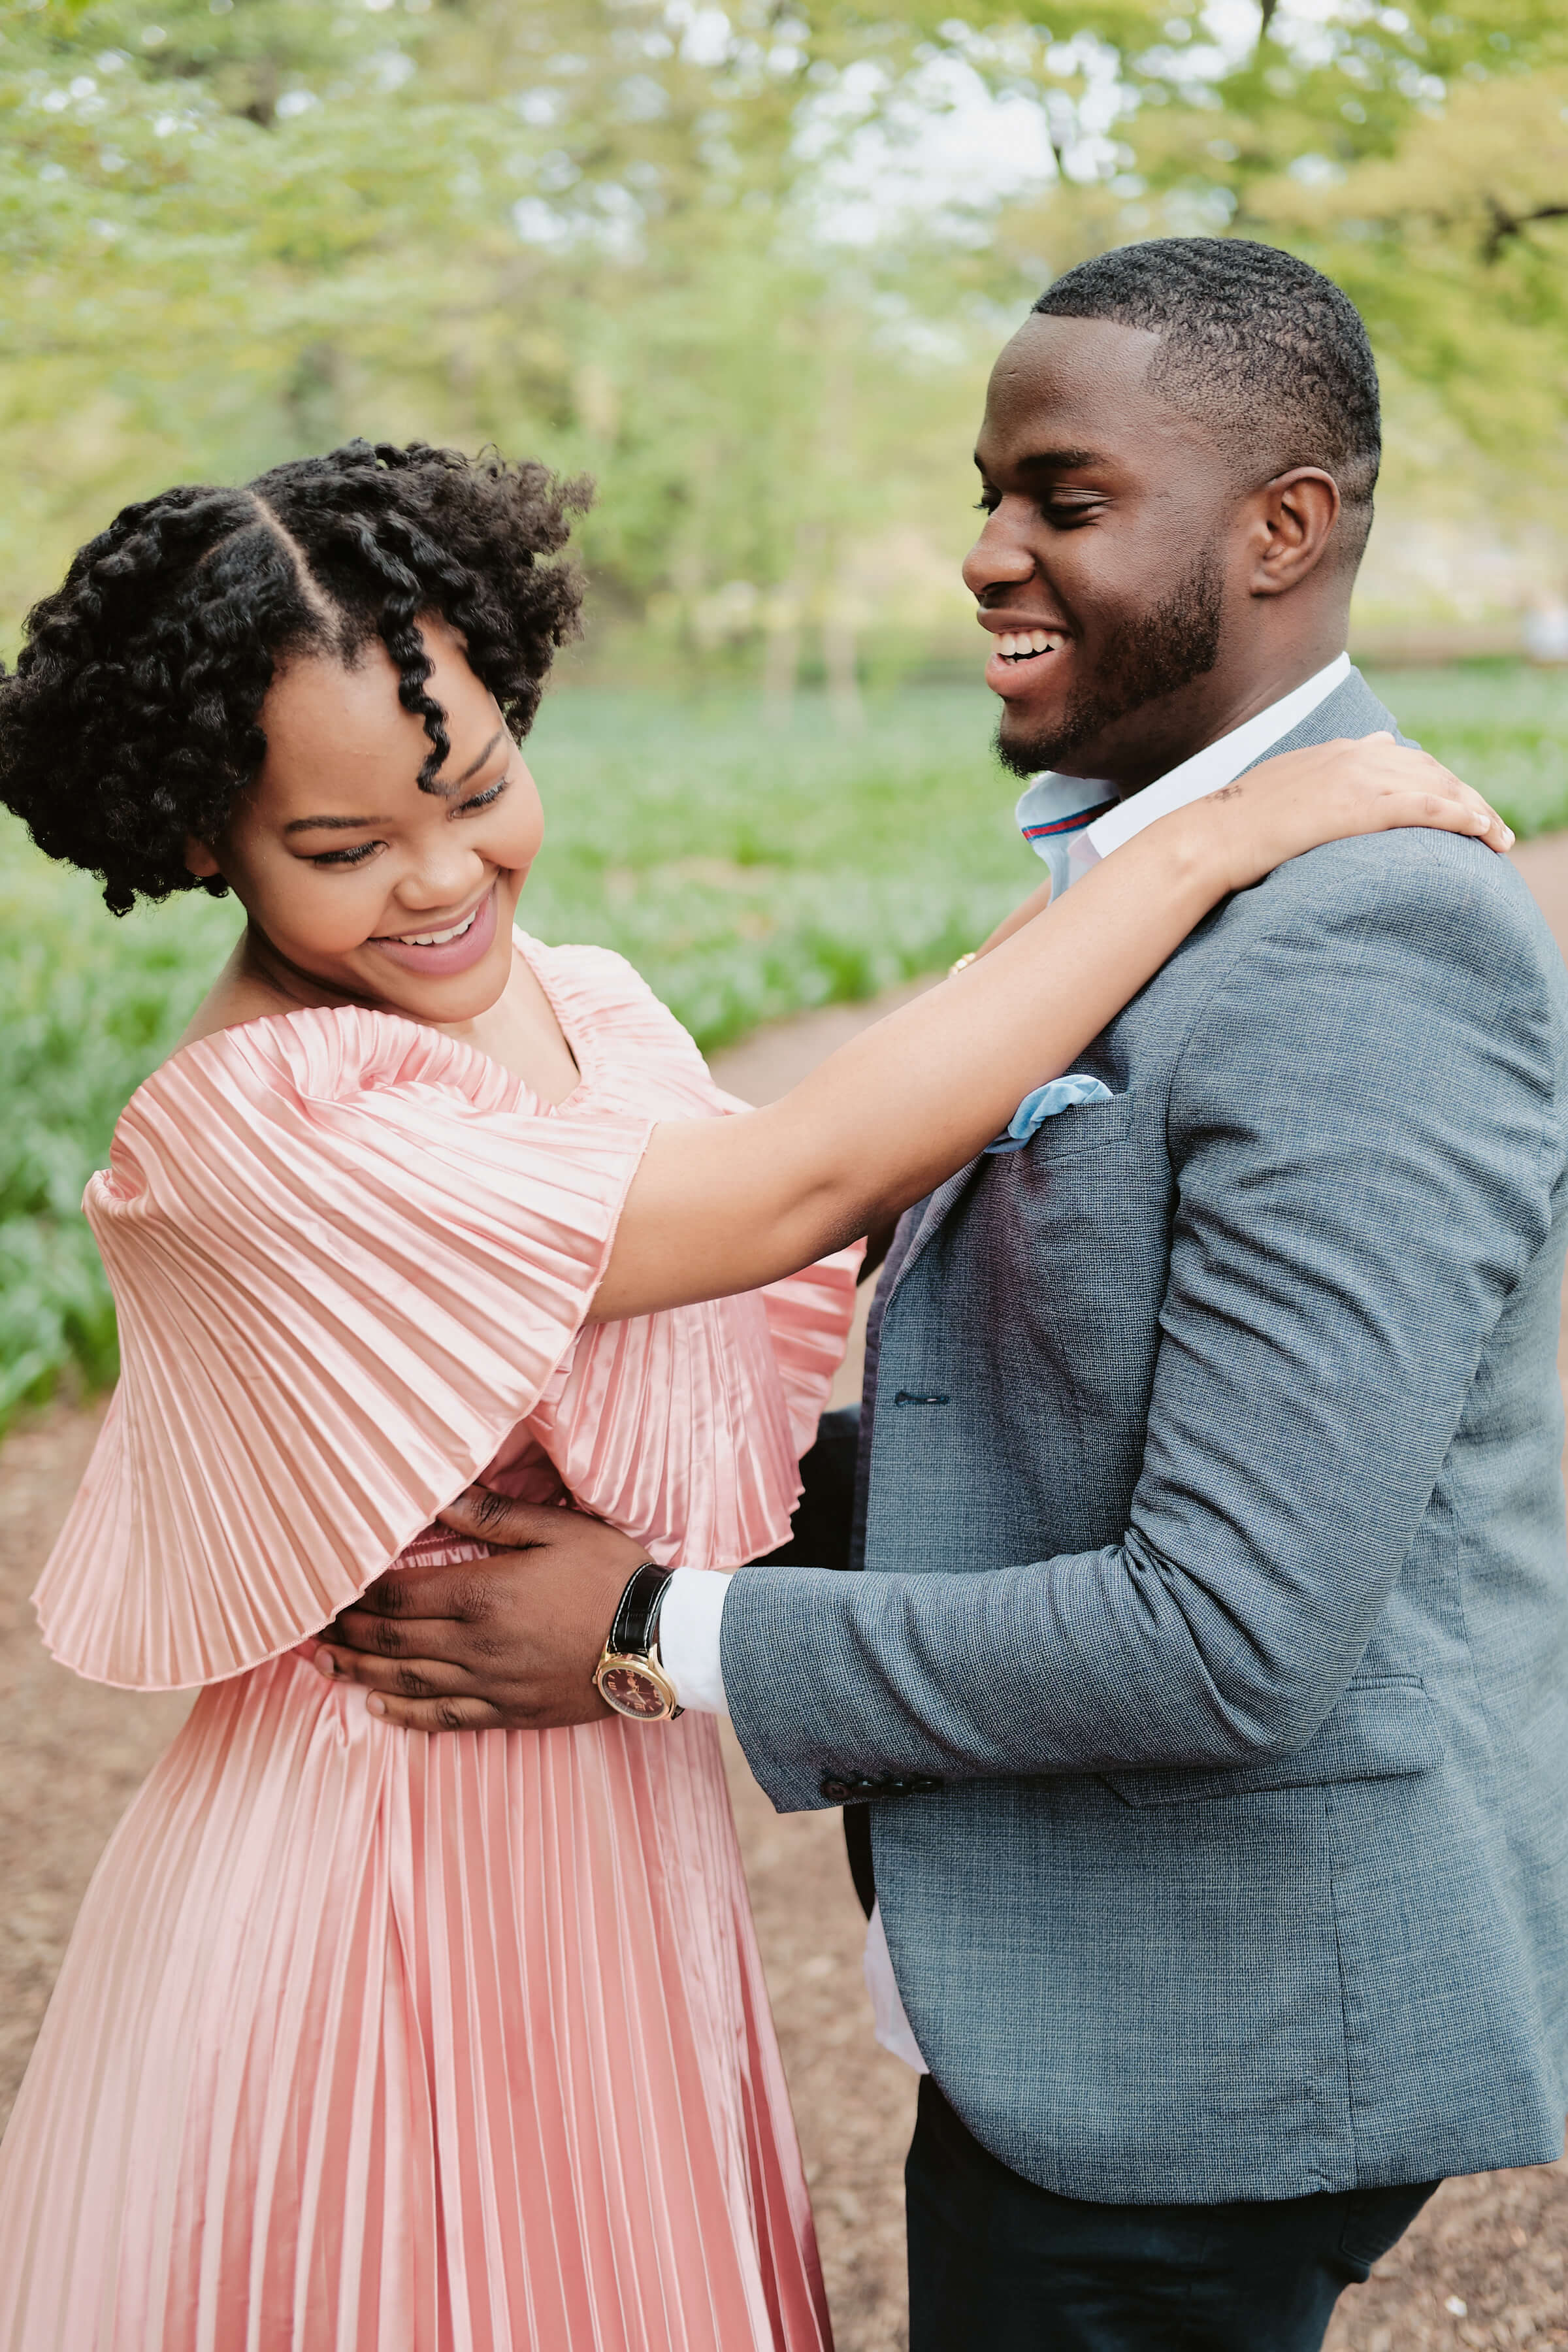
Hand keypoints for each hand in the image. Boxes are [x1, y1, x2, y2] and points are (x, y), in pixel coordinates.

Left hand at [311, 1490, 645, 1730]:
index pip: (397, 1594)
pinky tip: (378, 1708)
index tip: (326, 1585)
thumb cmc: (611, 1576)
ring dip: (360, 1670)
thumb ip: (491, 1517)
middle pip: (392, 1638)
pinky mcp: (509, 1712)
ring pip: (407, 1681)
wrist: (659, 1643)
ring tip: (325, 1663)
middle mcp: (474, 1645)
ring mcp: (490, 1684)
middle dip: (347, 1629)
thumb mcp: (556, 1529)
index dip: (356, 1591)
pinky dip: (405, 1715)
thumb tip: (441, 1494)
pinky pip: (445, 1719)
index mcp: (480, 1594)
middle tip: (309, 1626)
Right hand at [1206, 733, 1512, 895]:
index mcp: (1336, 752)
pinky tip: (1482, 831)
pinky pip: (1426, 807)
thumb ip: (1314, 789)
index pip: (1403, 759)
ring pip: (1437, 786)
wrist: (1211, 836)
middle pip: (1430, 770)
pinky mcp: (1359, 806)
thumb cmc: (1236, 827)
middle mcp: (1354, 755)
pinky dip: (1461, 815)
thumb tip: (1329, 800)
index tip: (1456, 805)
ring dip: (1476, 809)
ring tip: (1499, 837)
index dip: (1436, 782)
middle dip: (1467, 795)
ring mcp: (1358, 778)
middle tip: (1492, 826)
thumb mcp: (1281, 795)